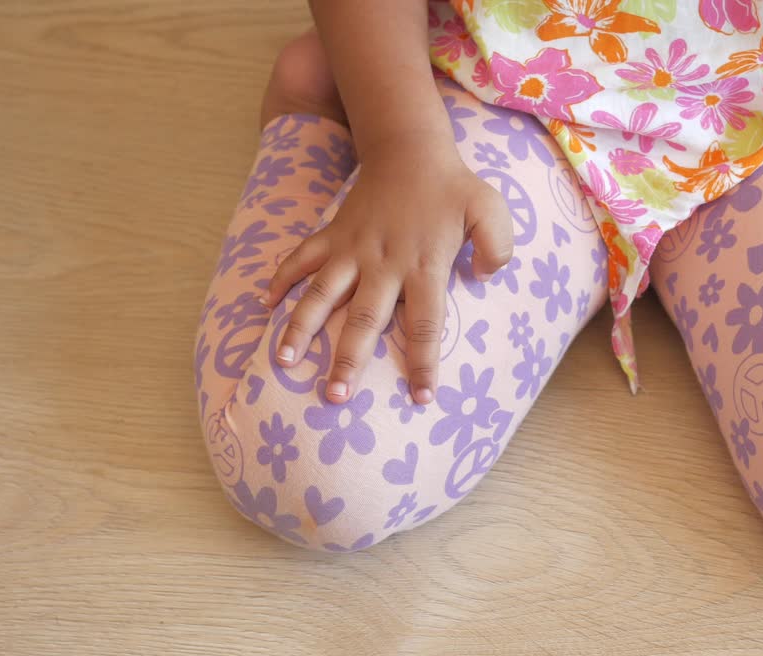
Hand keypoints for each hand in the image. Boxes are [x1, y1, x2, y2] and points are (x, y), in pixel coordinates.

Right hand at [262, 140, 513, 404]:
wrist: (410, 149)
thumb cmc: (453, 188)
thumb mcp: (489, 211)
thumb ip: (497, 246)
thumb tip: (486, 277)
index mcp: (424, 265)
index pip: (425, 324)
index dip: (422, 362)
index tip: (420, 398)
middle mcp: (383, 263)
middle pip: (364, 320)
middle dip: (348, 360)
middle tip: (335, 398)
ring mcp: (352, 249)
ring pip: (322, 294)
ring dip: (301, 328)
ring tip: (284, 362)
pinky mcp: (332, 234)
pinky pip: (301, 258)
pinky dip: (282, 278)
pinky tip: (266, 305)